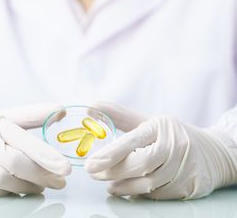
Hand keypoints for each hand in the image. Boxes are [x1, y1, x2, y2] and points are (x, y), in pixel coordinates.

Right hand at [0, 104, 70, 195]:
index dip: (45, 154)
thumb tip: (61, 110)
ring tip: (46, 185)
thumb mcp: (3, 115)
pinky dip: (10, 192)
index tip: (65, 166)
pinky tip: (24, 190)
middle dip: (42, 174)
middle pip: (17, 162)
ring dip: (29, 185)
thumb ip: (33, 115)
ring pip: (6, 179)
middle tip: (62, 180)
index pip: (24, 140)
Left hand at [85, 103, 236, 199]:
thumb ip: (119, 115)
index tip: (92, 162)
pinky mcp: (191, 185)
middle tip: (93, 173)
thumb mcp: (148, 121)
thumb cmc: (171, 134)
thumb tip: (91, 107)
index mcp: (161, 126)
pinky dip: (140, 194)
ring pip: (149, 184)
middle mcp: (175, 145)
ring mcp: (185, 167)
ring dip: (124, 187)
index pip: (134, 139)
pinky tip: (129, 190)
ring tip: (109, 185)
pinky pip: (160, 195)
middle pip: (141, 163)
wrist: (212, 151)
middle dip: (113, 171)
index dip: (112, 152)